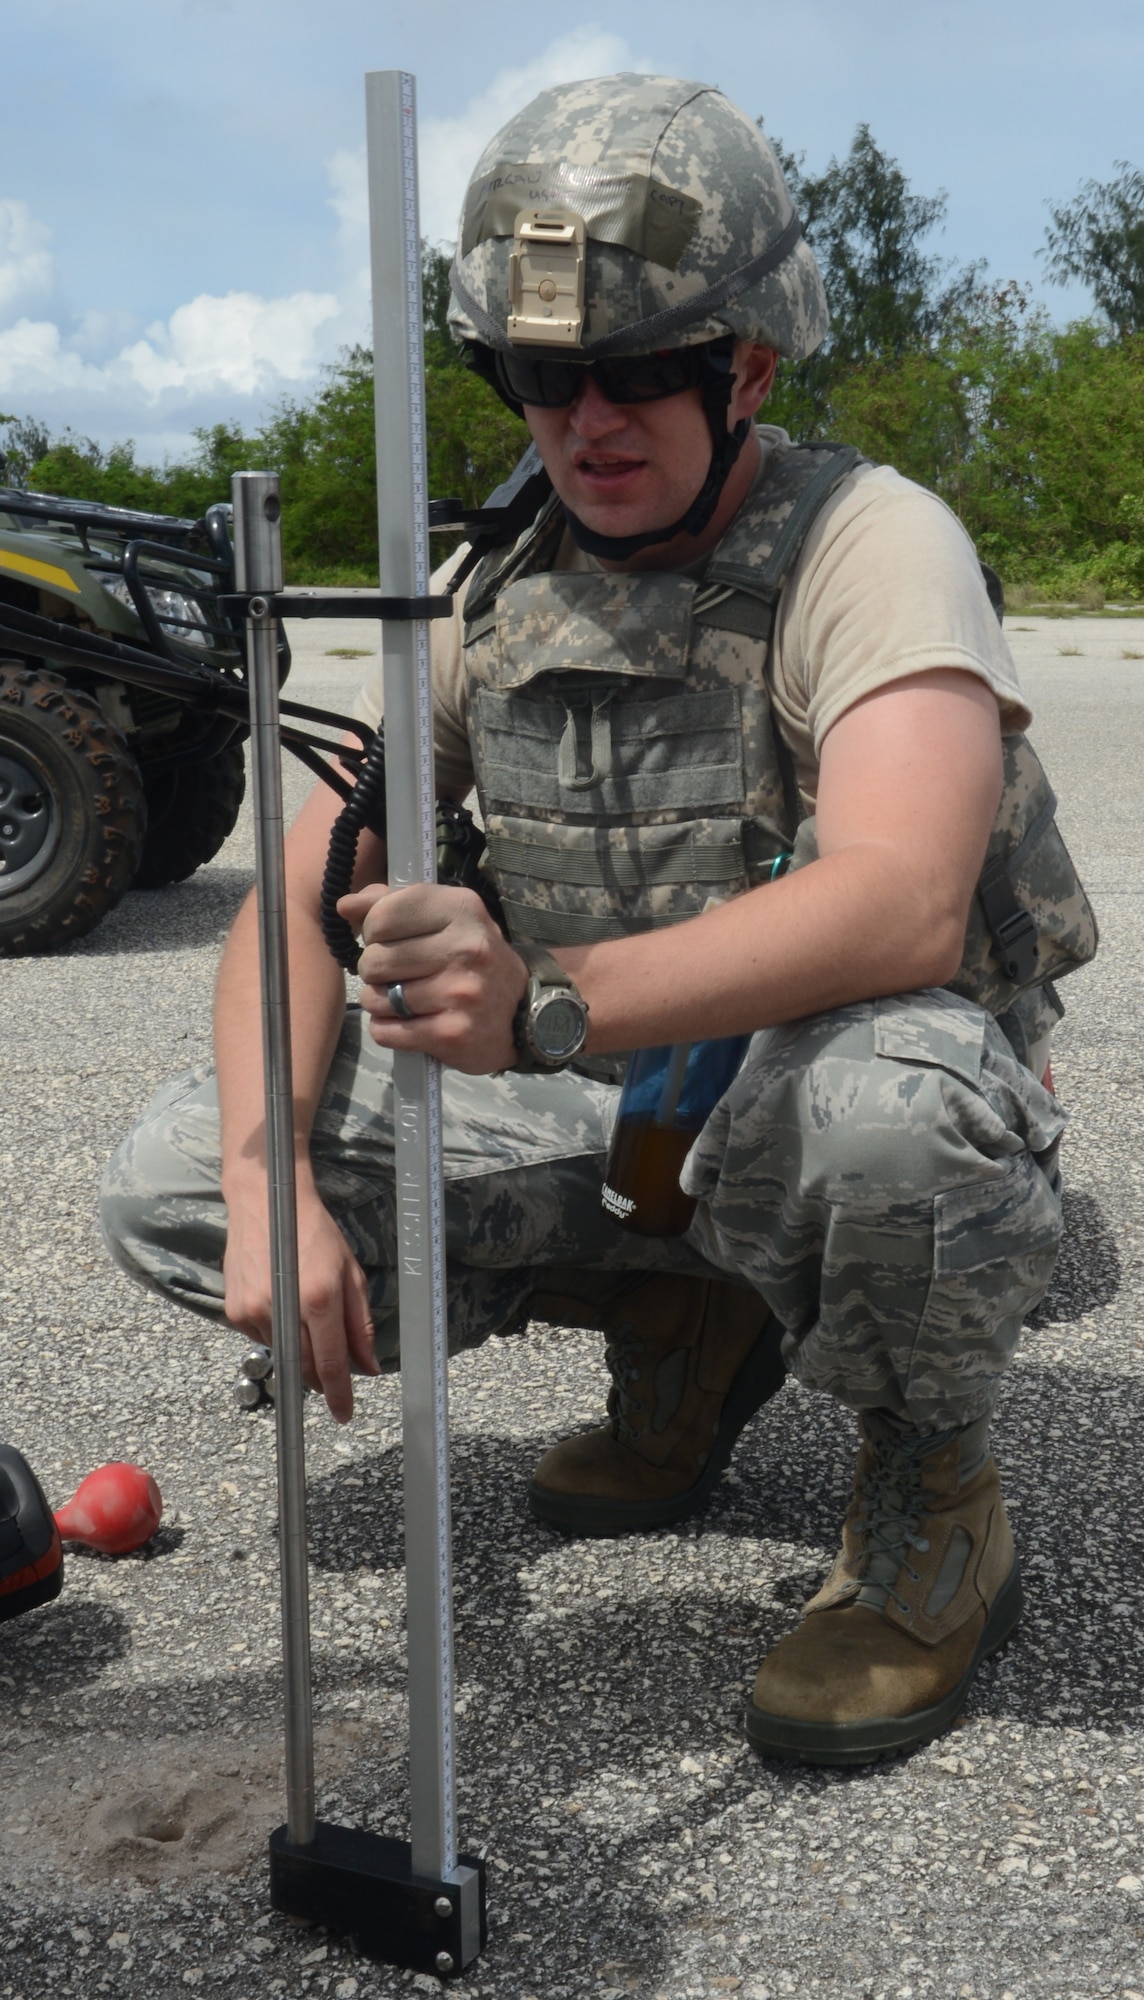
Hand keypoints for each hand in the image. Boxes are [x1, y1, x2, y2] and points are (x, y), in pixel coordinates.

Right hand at [222, 1181, 378, 1422]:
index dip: (339, 1393)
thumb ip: (360, 1324)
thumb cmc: (313, 1232)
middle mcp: (283, 1308)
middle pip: (305, 1367)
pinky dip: (277, 1333)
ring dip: (298, 1349)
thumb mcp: (349, 1273)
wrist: (266, 1202)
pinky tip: (281, 1304)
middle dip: (320, 1378)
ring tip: (303, 1315)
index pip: (331, 1362)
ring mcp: (254, 1311)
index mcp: (319, 1297)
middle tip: (332, 1376)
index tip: (344, 1414)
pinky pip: (261, 1338)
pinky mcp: (235, 1311)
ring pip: (283, 1354)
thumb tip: (368, 1365)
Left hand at [338, 881, 528, 1072]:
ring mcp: (460, 993)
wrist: (523, 1013)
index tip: (392, 940)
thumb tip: (345, 906)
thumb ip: (393, 904)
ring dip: (380, 1003)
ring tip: (404, 1000)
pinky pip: (386, 1032)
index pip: (382, 917)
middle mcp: (465, 948)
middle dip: (376, 971)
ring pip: (376, 999)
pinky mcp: (452, 1033)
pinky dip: (387, 1030)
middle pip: (374, 961)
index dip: (374, 932)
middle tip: (398, 975)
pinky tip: (408, 1023)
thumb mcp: (445, 918)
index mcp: (461, 909)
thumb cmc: (473, 959)